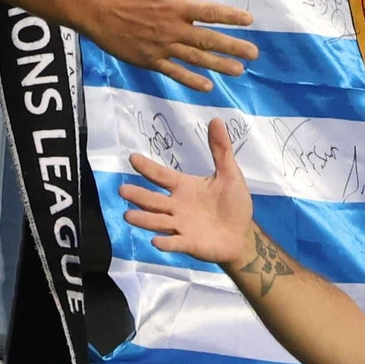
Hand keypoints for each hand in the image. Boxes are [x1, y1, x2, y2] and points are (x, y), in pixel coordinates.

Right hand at [88, 0, 260, 88]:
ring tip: (239, 71)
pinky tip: (208, 87)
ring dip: (219, 66)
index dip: (231, 16)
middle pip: (208, 39)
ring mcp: (162, 46)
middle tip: (254, 53)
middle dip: (233, 46)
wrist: (93, 8)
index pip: (210, 12)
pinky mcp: (149, 59)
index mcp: (175, 6)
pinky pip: (174, 72)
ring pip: (196, 59)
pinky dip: (191, 80)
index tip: (249, 20)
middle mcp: (172, 28)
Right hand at [119, 121, 255, 263]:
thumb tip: (216, 120)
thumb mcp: (230, 174)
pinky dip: (166, 243)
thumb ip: (221, 150)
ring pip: (158, 222)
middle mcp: (177, 206)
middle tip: (122, 189)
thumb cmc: (233, 203)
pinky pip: (175, 243)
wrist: (242, 234)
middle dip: (138, 196)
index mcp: (184, 188)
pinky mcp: (189, 244)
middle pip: (153, 200)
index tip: (133, 158)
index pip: (162, 176)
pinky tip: (156, 241)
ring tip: (128, 215)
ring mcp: (181, 226)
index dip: (148, 168)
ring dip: (144, 219)